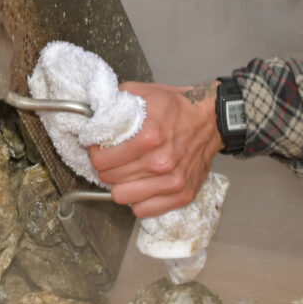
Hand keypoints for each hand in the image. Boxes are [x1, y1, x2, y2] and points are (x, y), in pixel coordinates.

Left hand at [86, 80, 223, 217]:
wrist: (210, 119)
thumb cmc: (175, 108)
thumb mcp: (142, 93)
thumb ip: (114, 104)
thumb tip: (92, 116)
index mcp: (148, 137)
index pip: (101, 160)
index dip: (96, 153)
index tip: (99, 149)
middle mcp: (160, 163)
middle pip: (109, 179)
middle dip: (107, 168)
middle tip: (114, 159)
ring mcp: (172, 181)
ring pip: (122, 197)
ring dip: (121, 185)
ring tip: (128, 172)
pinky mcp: (182, 195)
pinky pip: (143, 210)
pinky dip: (139, 200)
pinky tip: (142, 184)